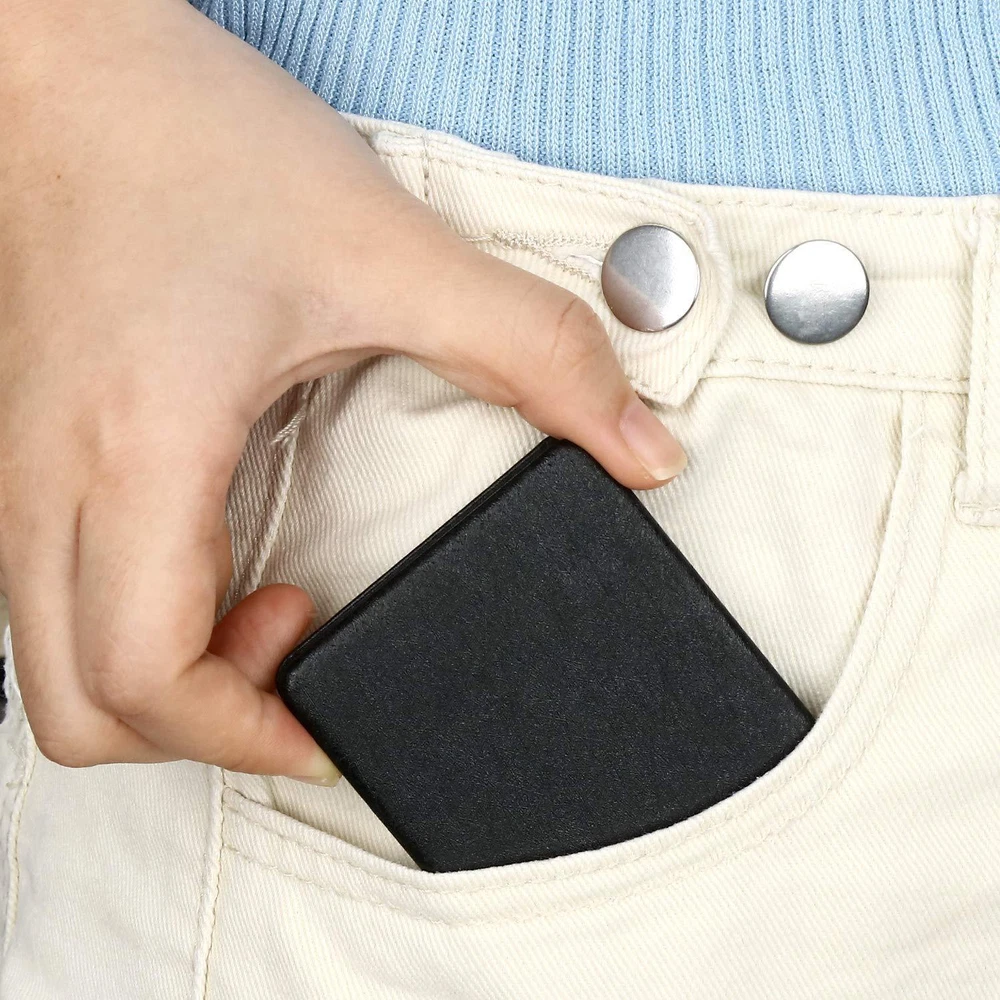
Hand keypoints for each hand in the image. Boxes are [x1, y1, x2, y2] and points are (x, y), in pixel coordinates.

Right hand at [0, 0, 685, 780]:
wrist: (68, 67)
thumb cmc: (187, 141)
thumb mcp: (386, 248)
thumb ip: (535, 352)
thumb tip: (634, 446)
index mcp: (134, 453)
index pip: (142, 681)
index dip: (243, 736)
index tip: (327, 718)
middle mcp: (49, 483)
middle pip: (82, 712)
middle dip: (201, 728)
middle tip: (300, 652)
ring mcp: (23, 473)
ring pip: (55, 665)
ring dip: (166, 679)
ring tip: (268, 609)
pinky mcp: (31, 451)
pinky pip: (63, 594)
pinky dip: (142, 620)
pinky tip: (221, 558)